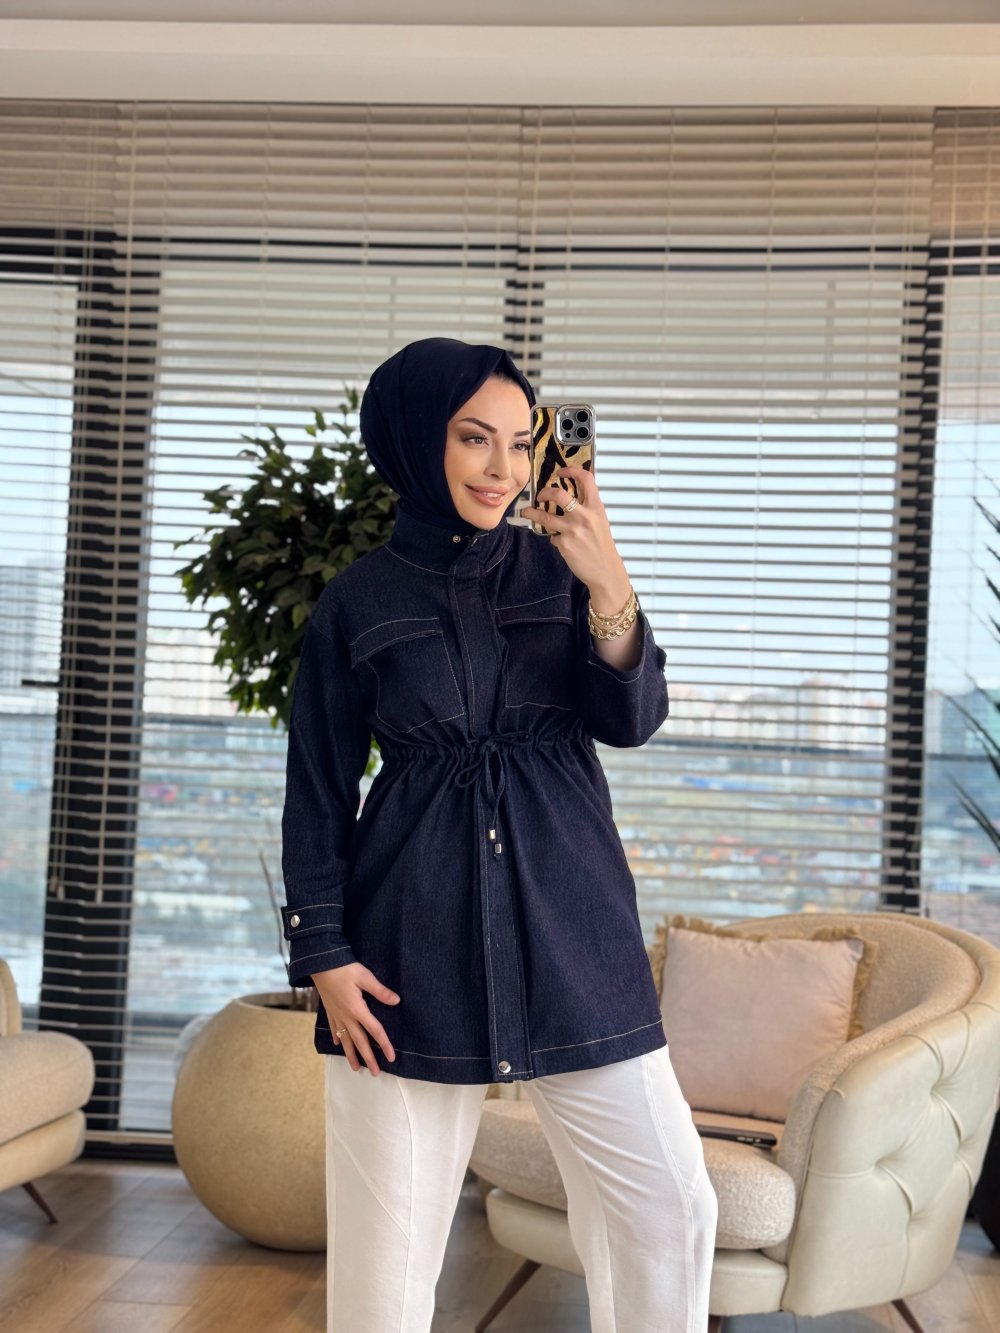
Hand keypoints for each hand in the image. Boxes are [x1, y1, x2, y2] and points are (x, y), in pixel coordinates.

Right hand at [311, 962, 399, 1075]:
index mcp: (357, 1009)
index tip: (392, 1058)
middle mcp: (346, 1016)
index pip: (375, 1031)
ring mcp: (336, 1015)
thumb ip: (380, 991)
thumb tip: (396, 1001)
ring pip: (345, 1040)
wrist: (320, 963)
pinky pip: (334, 1028)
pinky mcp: (329, 1010)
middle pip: (359, 1041)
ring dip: (351, 1054)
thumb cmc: (343, 968)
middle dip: (368, 1058)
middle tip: (375, 1073)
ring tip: (355, 1068)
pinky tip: (337, 1043)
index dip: (384, 1045)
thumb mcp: (364, 976)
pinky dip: (337, 1038)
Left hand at [520, 465, 628, 597]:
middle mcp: (584, 516)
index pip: (586, 479)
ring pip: (545, 516)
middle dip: (545, 492)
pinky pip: (552, 536)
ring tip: (527, 512)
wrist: (605, 570)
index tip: (561, 471)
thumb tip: (570, 496)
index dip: (571, 471)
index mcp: (596, 507)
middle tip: (540, 495)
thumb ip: (587, 507)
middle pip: (559, 494)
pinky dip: (554, 537)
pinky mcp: (564, 543)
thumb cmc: (602, 545)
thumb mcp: (600, 520)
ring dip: (532, 512)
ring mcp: (572, 530)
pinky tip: (560, 542)